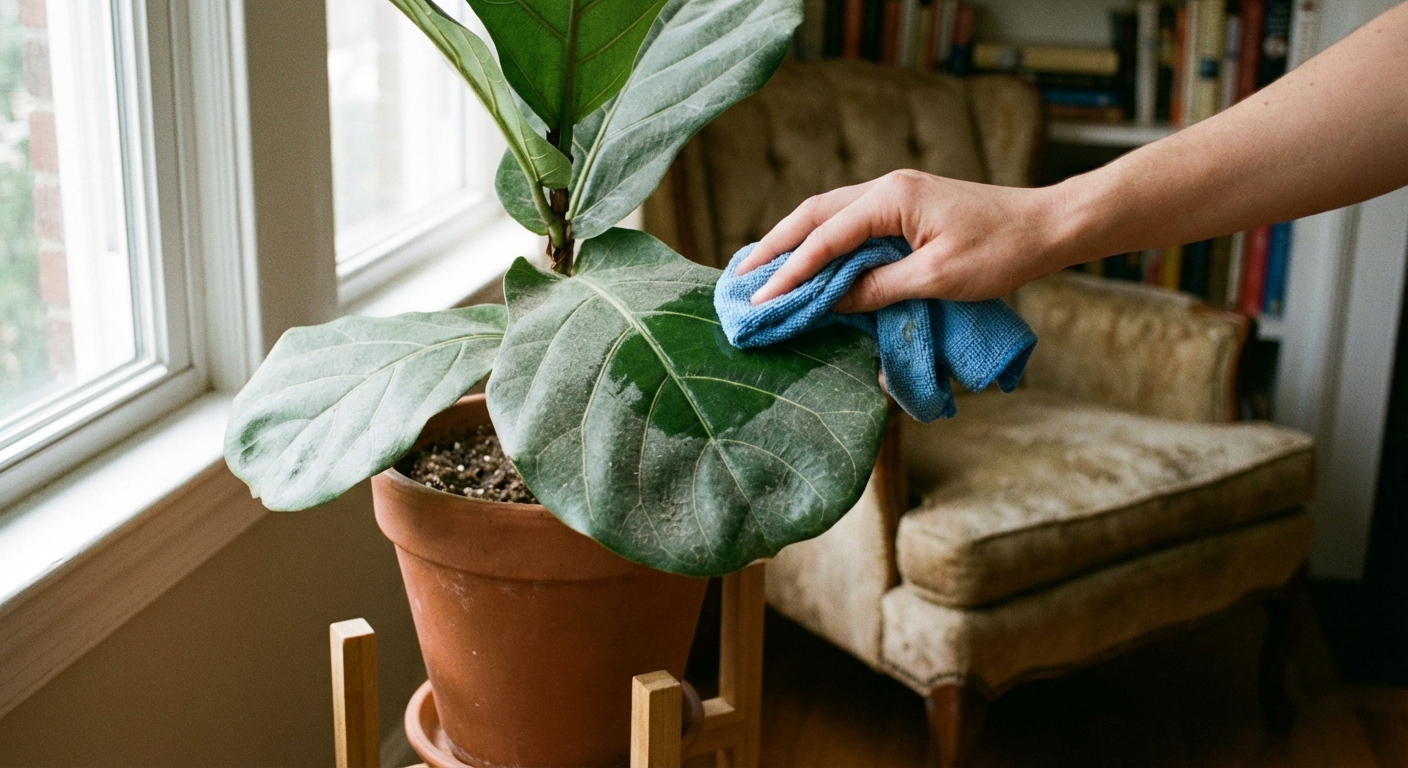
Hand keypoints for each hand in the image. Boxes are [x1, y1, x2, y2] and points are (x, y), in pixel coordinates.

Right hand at [735, 170, 1075, 311]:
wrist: (1048, 227)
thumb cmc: (1000, 251)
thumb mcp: (937, 277)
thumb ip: (878, 288)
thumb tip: (832, 302)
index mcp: (890, 198)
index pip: (824, 238)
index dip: (789, 271)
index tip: (761, 299)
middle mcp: (886, 188)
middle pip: (813, 214)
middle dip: (774, 246)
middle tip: (740, 276)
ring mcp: (896, 195)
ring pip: (828, 215)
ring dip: (794, 242)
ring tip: (761, 268)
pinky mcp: (906, 208)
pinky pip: (850, 223)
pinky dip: (823, 243)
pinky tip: (809, 261)